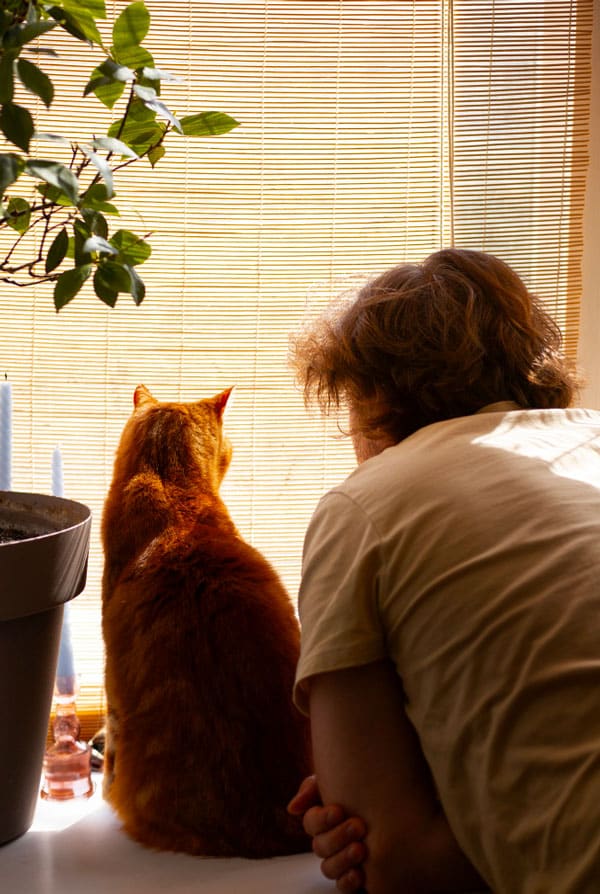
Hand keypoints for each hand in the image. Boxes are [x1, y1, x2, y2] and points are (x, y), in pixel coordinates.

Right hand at [288, 775, 367, 892]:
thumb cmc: (365, 789)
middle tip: (359, 826)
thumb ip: (314, 787)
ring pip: (329, 868)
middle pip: (320, 846)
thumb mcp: (340, 780)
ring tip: (362, 848)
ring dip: (343, 859)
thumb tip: (293, 808)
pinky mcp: (354, 877)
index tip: (338, 810)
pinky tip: (361, 873)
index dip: (321, 819)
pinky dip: (348, 881)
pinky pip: (343, 887)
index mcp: (323, 819)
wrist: (399, 806)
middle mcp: (329, 842)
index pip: (311, 823)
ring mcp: (341, 861)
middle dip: (338, 837)